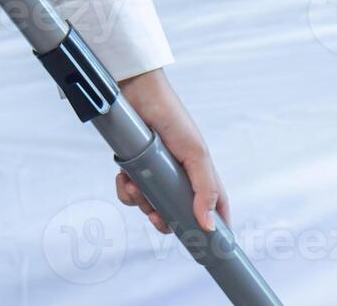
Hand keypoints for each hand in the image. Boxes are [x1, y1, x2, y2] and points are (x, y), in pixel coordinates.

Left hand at [114, 69, 228, 234]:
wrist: (136, 93)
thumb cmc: (172, 117)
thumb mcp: (196, 154)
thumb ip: (205, 190)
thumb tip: (209, 225)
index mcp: (199, 173)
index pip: (212, 206)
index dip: (212, 226)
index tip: (207, 244)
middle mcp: (178, 175)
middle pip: (175, 212)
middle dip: (164, 219)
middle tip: (156, 216)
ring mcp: (155, 171)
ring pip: (150, 204)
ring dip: (141, 201)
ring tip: (135, 185)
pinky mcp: (133, 166)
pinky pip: (129, 190)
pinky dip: (125, 188)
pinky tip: (124, 177)